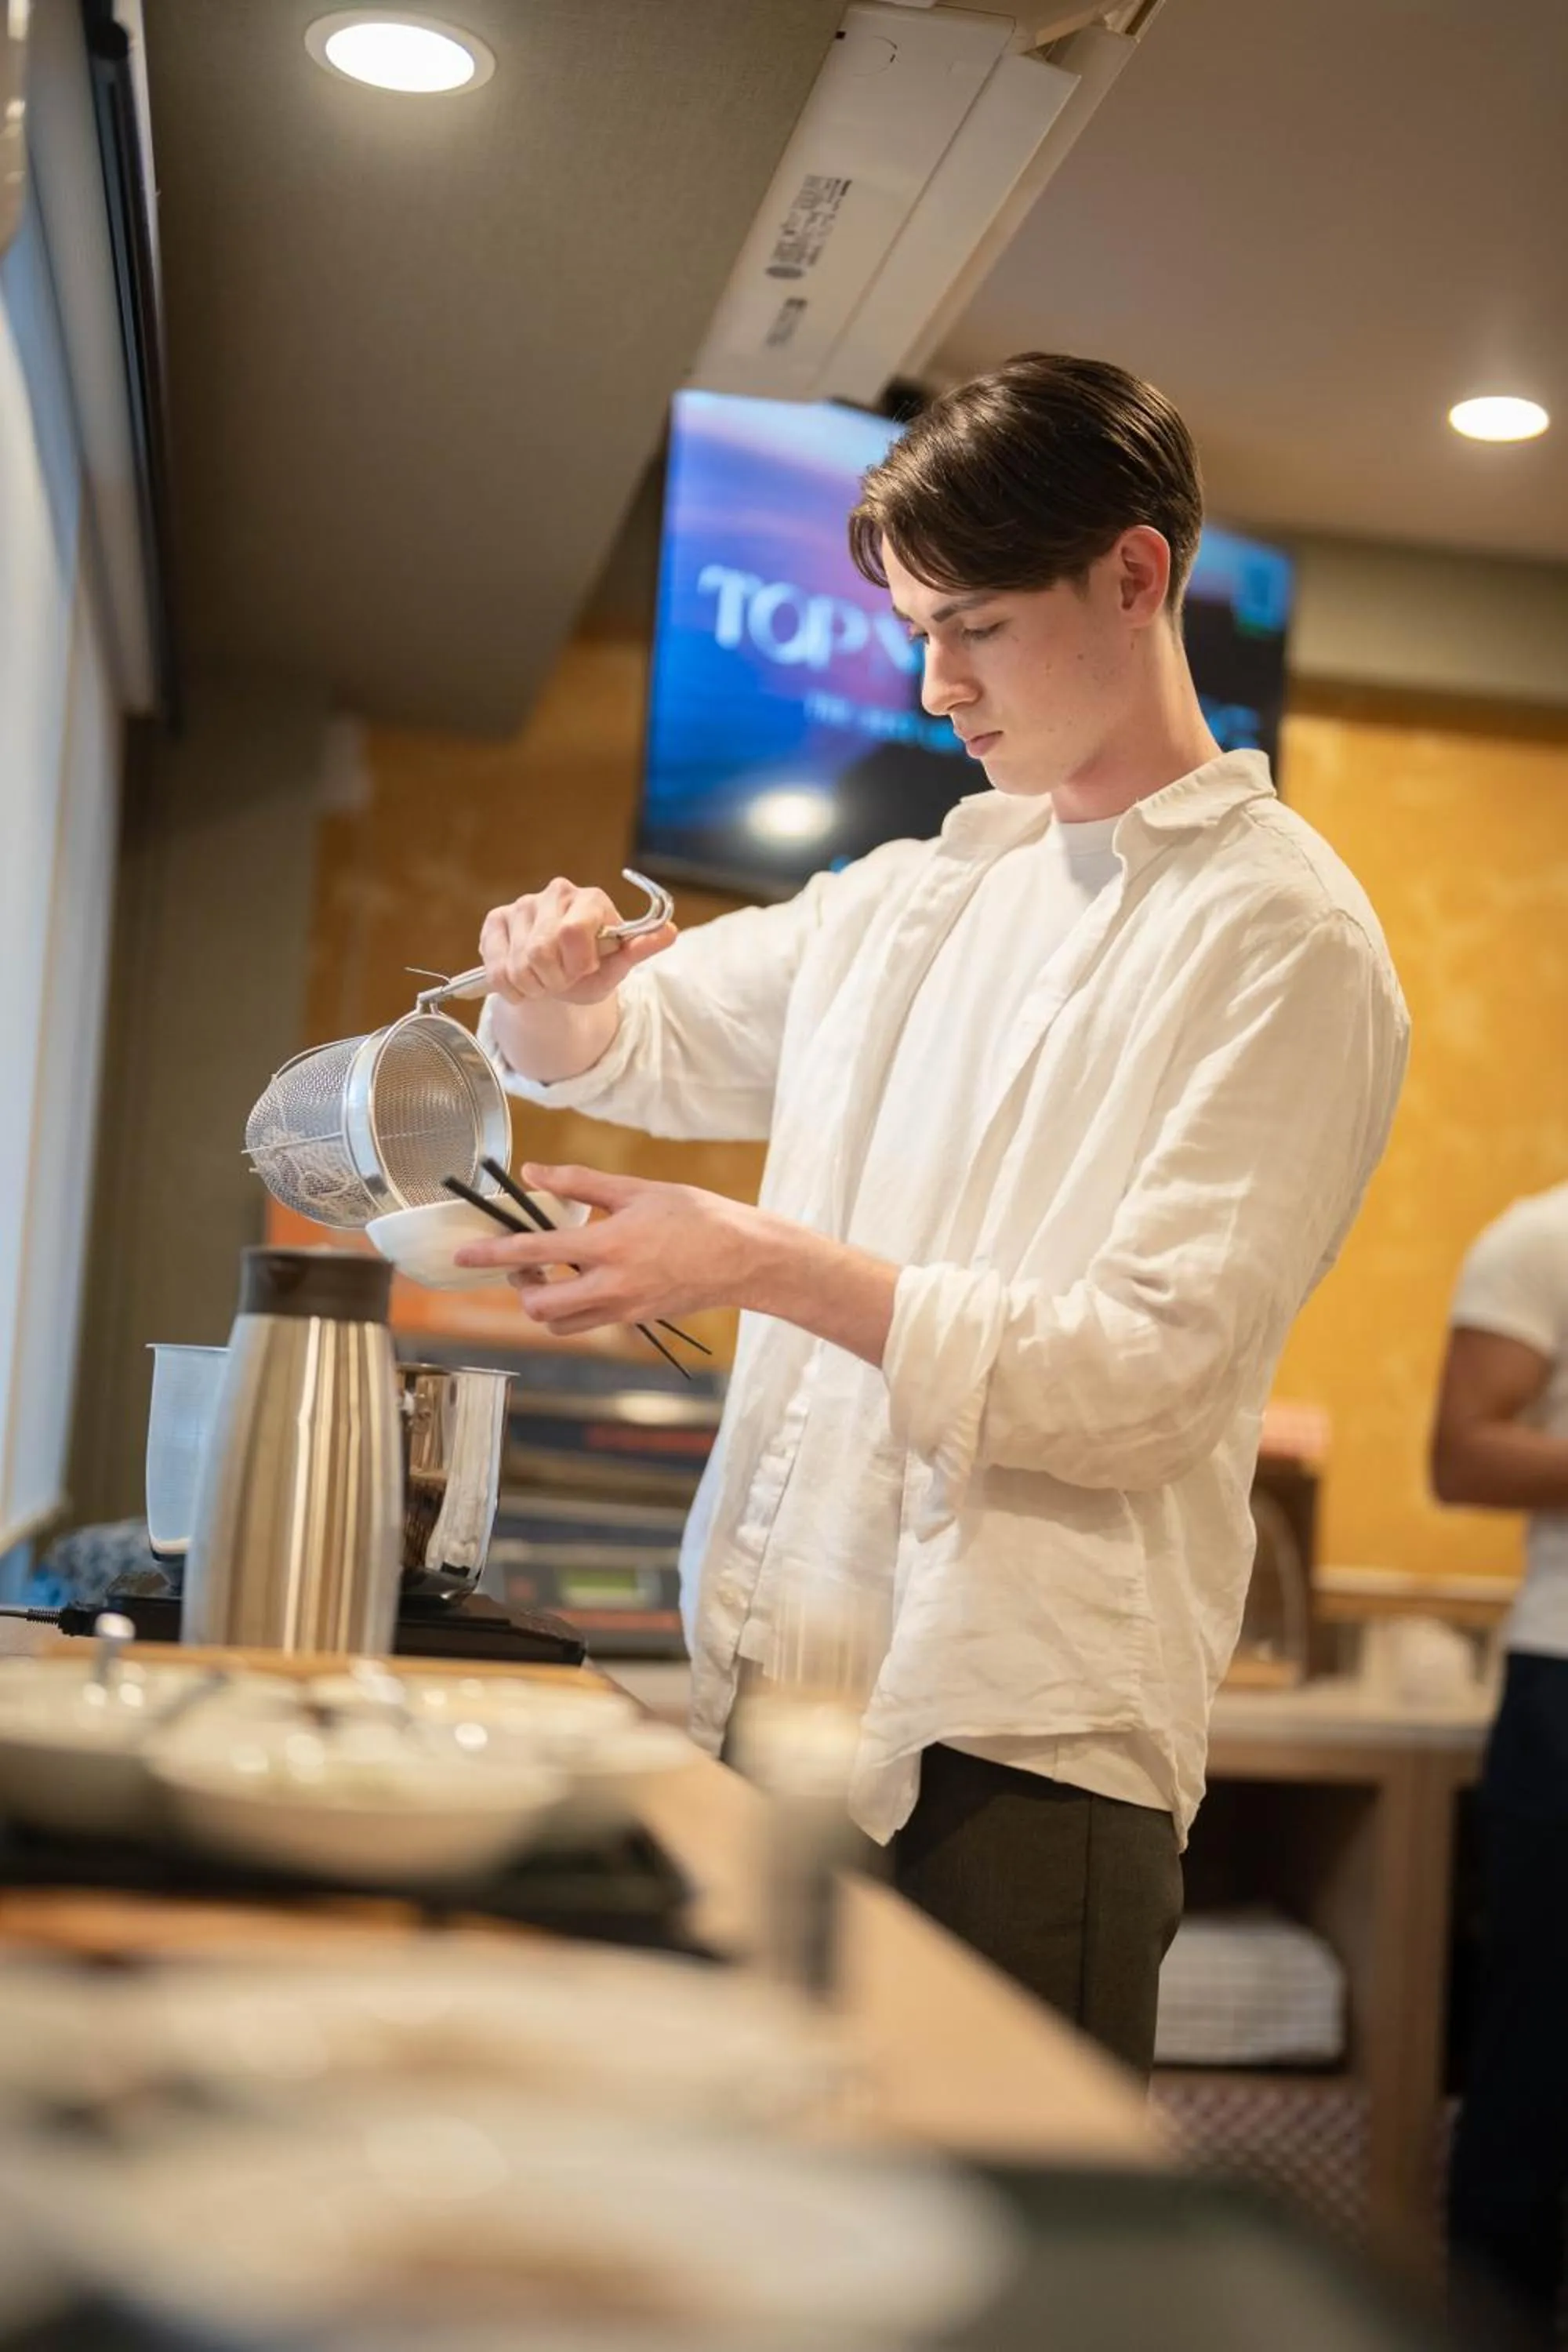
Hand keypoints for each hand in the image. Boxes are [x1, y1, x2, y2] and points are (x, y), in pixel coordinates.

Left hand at [453, 1164, 758, 1332]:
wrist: (744, 1258)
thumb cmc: (697, 1215)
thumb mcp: (636, 1190)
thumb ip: (579, 1183)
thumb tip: (533, 1174)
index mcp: (608, 1245)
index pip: (533, 1251)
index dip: (491, 1255)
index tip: (464, 1255)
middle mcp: (611, 1284)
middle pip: (538, 1305)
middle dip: (519, 1287)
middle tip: (523, 1263)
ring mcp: (623, 1308)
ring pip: (559, 1324)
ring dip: (543, 1303)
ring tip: (550, 1273)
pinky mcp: (635, 1320)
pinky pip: (587, 1323)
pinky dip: (572, 1309)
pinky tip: (584, 1281)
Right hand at [479, 878, 676, 1008]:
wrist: (558, 976)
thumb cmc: (591, 968)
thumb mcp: (617, 966)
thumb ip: (640, 949)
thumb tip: (670, 932)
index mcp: (591, 899)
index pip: (573, 932)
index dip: (576, 964)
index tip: (585, 970)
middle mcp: (555, 892)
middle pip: (541, 951)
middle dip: (555, 980)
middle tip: (564, 980)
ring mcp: (522, 904)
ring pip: (517, 964)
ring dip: (534, 986)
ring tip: (546, 980)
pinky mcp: (495, 921)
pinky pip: (496, 968)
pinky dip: (511, 987)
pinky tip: (523, 981)